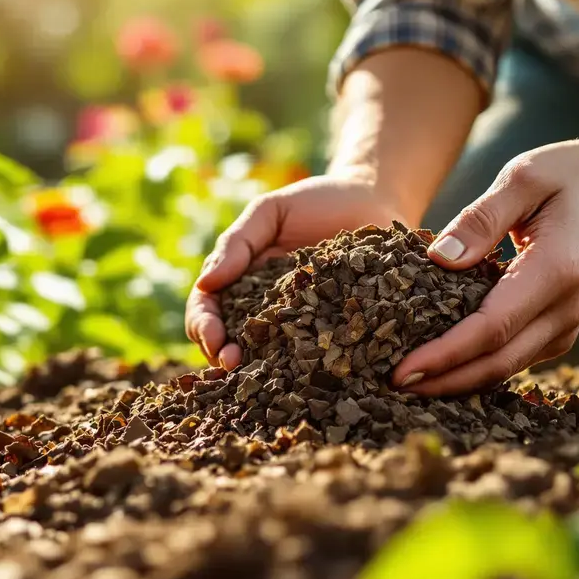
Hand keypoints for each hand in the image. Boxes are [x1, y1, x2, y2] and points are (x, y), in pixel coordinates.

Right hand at [187, 175, 411, 368]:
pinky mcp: (338, 335)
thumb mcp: (269, 212)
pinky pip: (319, 359)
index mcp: (242, 284)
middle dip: (223, 356)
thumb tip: (205, 283)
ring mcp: (302, 327)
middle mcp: (267, 312)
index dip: (204, 327)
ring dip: (256, 372)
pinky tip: (306, 379)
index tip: (215, 338)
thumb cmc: (317, 202)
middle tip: (233, 364)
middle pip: (230, 342)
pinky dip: (307, 374)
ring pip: (268, 359)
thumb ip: (237, 243)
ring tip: (259, 377)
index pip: (208, 310)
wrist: (374, 200)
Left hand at [392, 135, 578, 395]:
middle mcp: (566, 307)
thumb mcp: (521, 178)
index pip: (491, 328)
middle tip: (390, 385)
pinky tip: (440, 367)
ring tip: (406, 383)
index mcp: (556, 270)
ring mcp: (567, 323)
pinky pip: (514, 359)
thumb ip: (480, 219)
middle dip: (443, 380)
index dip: (444, 354)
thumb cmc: (564, 175)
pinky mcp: (559, 329)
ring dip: (457, 380)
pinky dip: (476, 368)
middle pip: (497, 362)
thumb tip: (439, 259)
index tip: (401, 369)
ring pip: (506, 368)